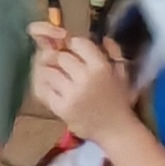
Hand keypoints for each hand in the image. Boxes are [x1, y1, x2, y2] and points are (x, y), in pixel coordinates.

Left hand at [32, 18, 134, 143]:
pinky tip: (55, 89)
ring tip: (59, 77)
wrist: (115, 129)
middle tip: (64, 65)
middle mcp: (85, 78)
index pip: (77, 42)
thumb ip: (113, 52)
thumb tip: (101, 37)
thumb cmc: (119, 99)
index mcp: (101, 67)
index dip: (74, 45)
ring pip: (47, 70)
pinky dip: (45, 86)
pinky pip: (42, 88)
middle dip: (60, 58)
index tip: (75, 51)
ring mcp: (71, 93)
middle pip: (60, 56)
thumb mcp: (122, 72)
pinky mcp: (59, 107)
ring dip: (51, 72)